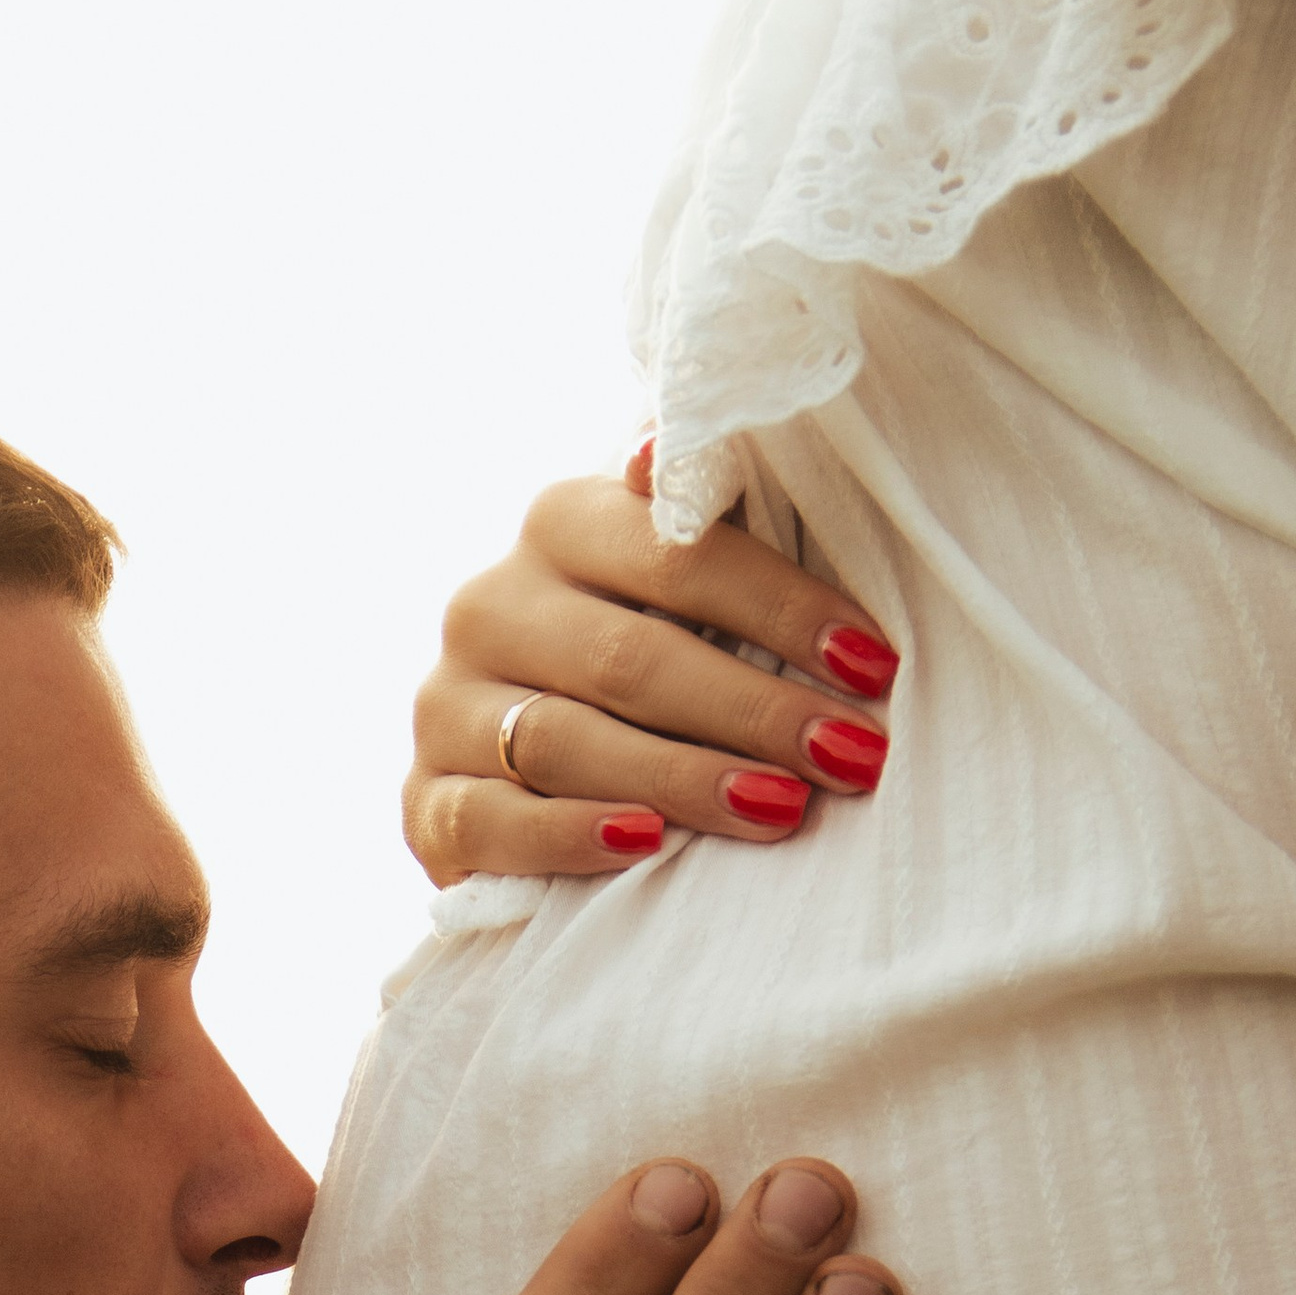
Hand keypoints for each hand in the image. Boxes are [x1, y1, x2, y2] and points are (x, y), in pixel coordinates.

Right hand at [404, 448, 901, 882]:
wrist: (516, 761)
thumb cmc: (639, 653)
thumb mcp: (674, 578)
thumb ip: (697, 519)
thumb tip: (662, 447)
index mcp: (560, 524)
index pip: (677, 557)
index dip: (782, 610)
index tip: (872, 665)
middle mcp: (489, 606)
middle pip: (627, 659)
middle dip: (752, 710)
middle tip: (850, 755)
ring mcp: (446, 706)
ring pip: (564, 741)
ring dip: (682, 779)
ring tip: (780, 808)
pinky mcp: (423, 802)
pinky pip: (492, 820)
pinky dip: (570, 835)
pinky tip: (646, 847)